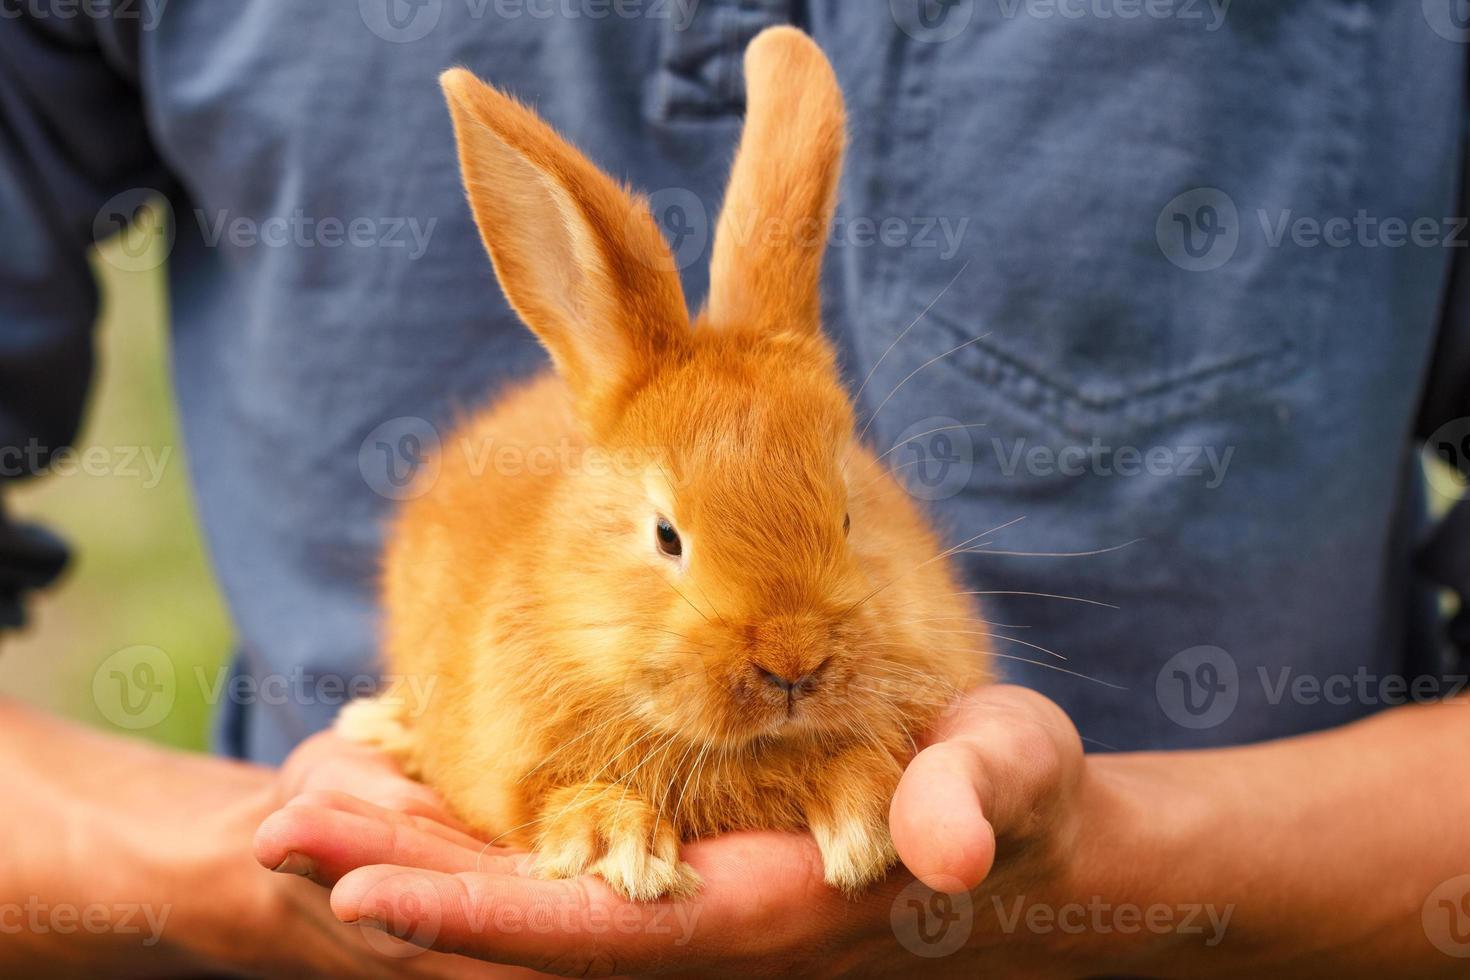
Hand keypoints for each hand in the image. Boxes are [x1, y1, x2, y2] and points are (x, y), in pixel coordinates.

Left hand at [260, 686, 1112, 976]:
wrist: (1018, 830)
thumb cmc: (1015, 799)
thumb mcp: (1009, 782)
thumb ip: (977, 804)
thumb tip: (951, 849)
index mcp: (761, 913)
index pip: (602, 932)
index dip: (483, 916)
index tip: (361, 895)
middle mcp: (704, 920)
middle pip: (529, 920)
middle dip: (404, 880)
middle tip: (280, 825)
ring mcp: (691, 894)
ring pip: (532, 885)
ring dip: (420, 847)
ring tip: (313, 795)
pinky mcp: (692, 859)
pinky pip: (566, 850)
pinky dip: (482, 827)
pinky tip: (420, 781)